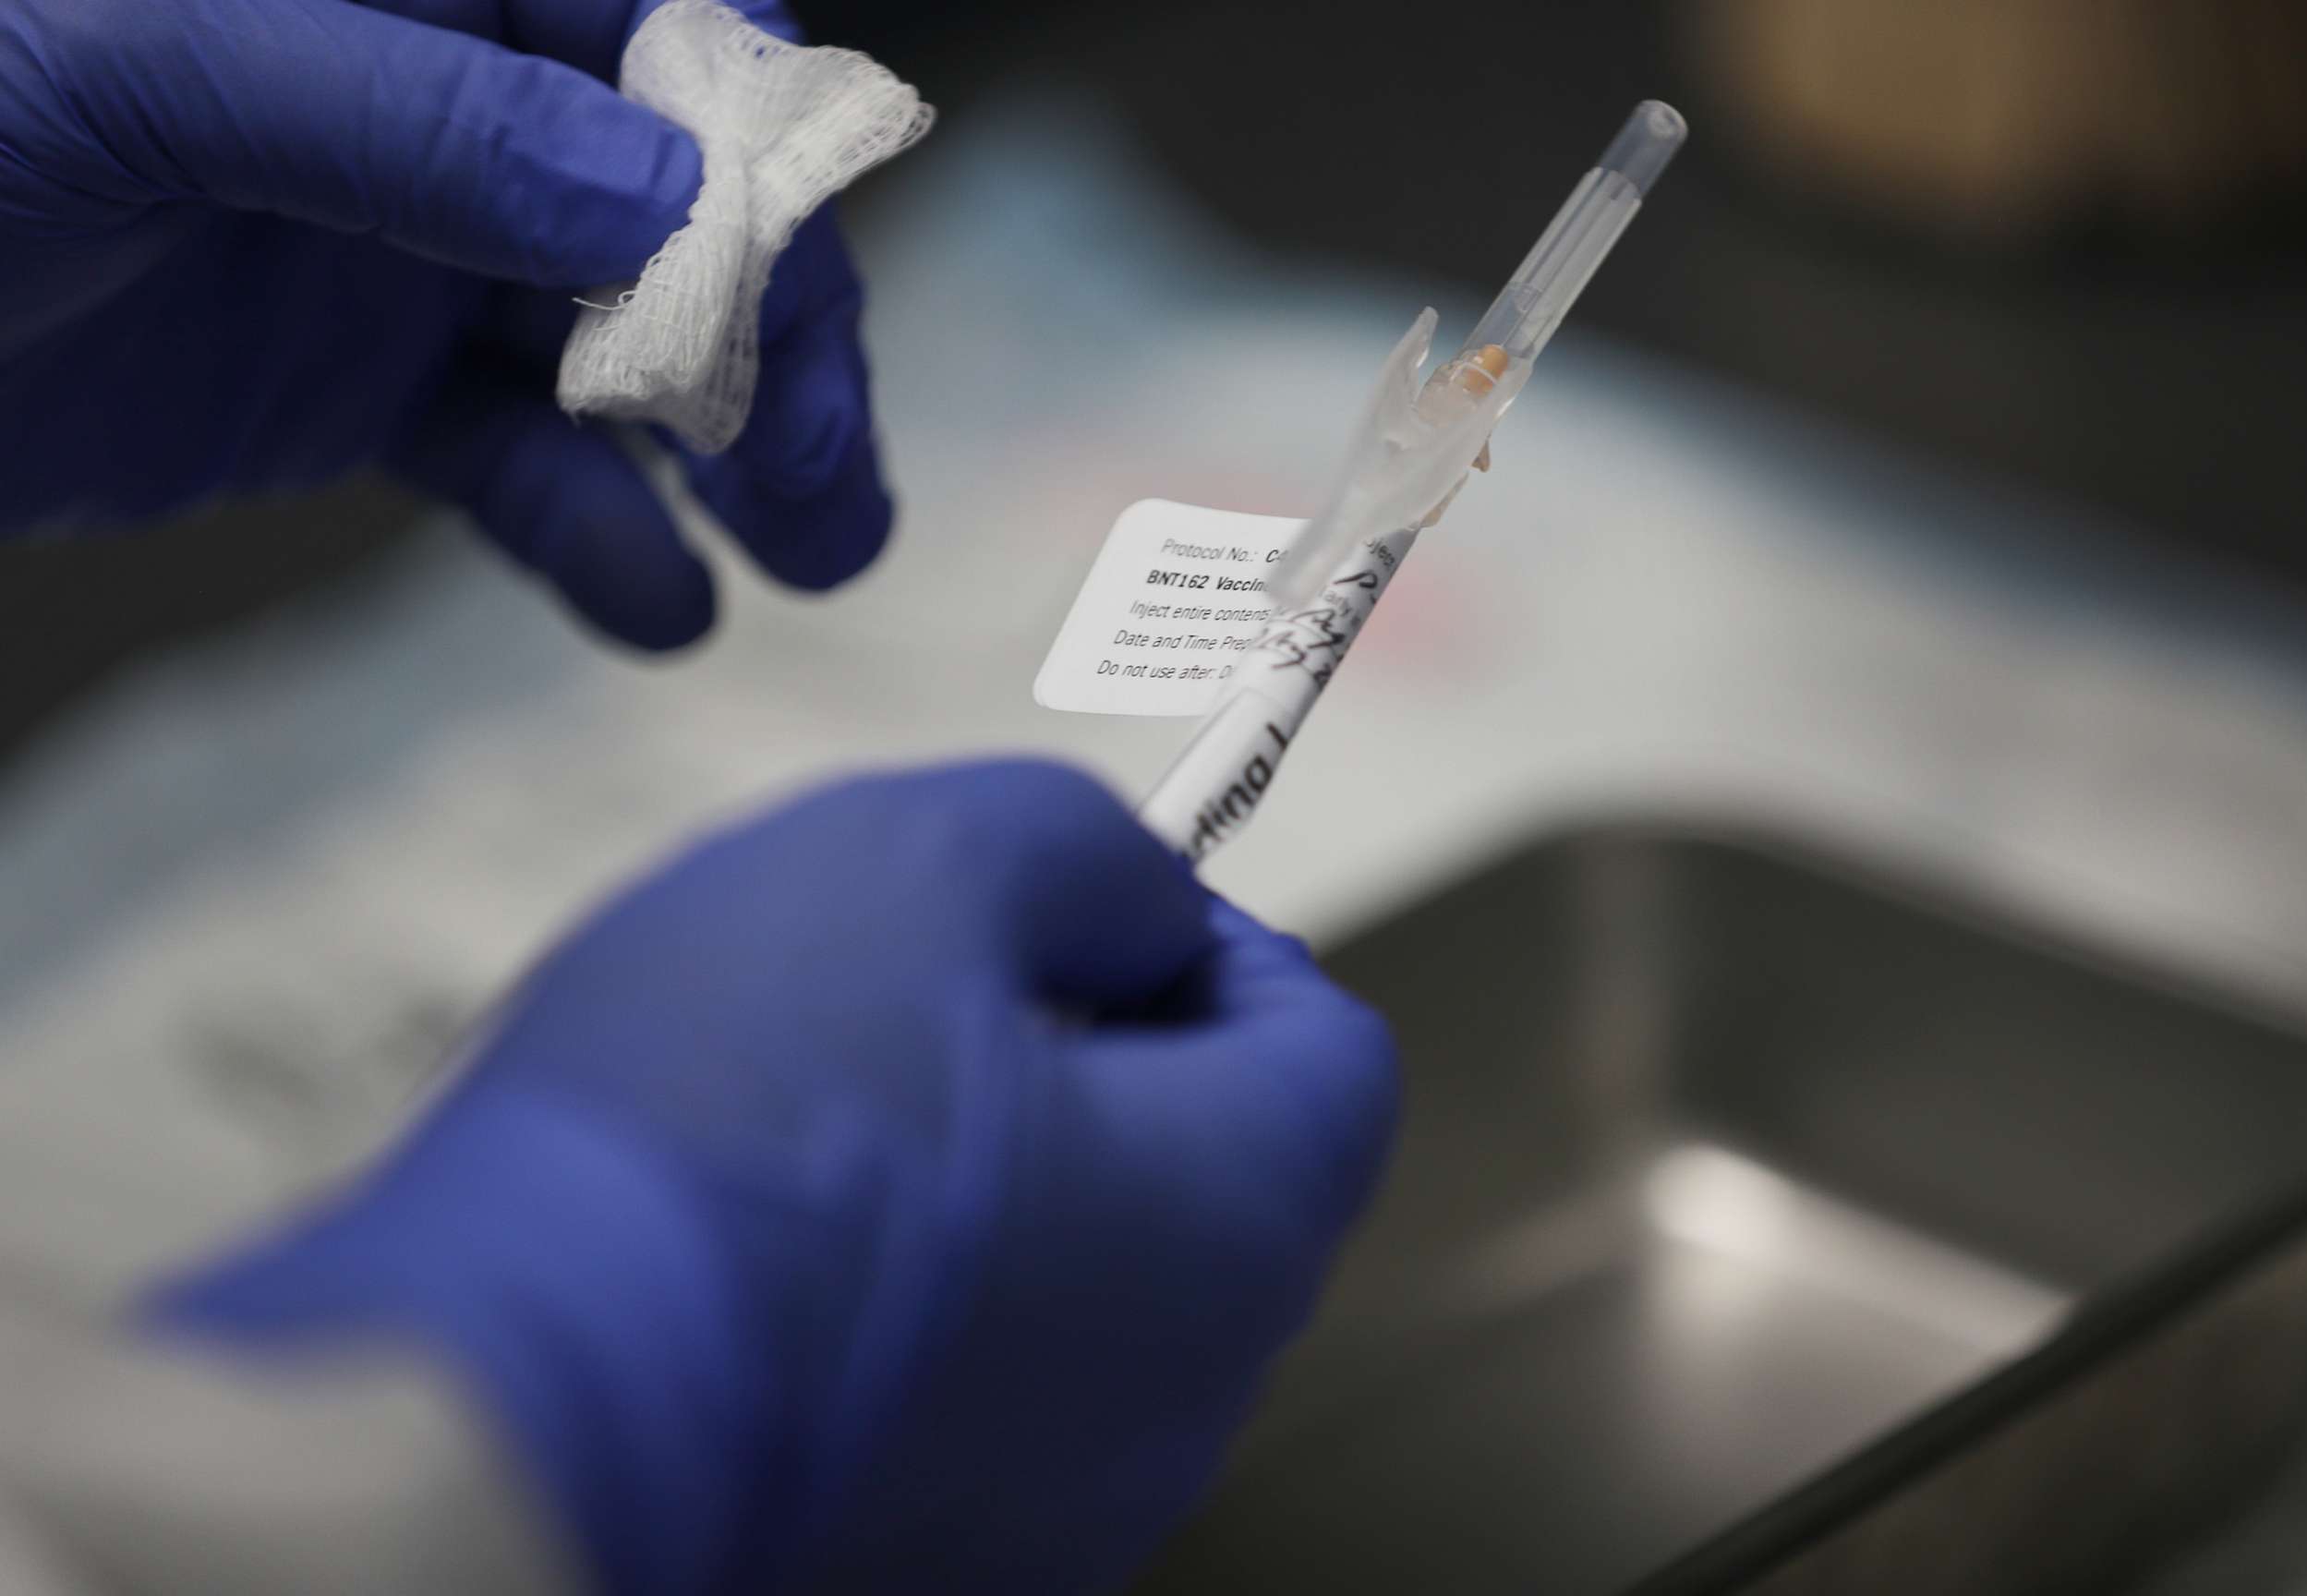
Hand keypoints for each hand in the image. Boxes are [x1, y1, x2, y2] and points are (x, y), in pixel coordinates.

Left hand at [0, 0, 891, 649]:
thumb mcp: (134, 75)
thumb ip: (406, 118)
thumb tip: (666, 194)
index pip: (650, 21)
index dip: (752, 145)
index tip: (797, 291)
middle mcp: (424, 94)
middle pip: (673, 198)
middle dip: (773, 326)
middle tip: (827, 470)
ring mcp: (390, 242)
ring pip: (619, 335)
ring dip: (735, 445)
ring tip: (818, 556)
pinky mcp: (345, 382)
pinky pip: (507, 454)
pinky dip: (594, 533)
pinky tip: (662, 611)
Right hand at [154, 762, 1399, 1595]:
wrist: (502, 1400)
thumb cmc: (734, 1115)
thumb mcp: (932, 858)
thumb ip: (1091, 853)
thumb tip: (1135, 904)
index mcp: (1237, 1221)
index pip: (1330, 1054)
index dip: (1215, 947)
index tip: (1088, 911)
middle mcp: (1185, 1403)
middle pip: (1209, 1179)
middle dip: (1094, 1063)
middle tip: (924, 999)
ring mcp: (1056, 1519)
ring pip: (1081, 1299)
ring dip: (991, 1190)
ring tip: (813, 1129)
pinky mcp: (926, 1575)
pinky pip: (966, 1408)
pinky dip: (906, 1317)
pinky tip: (764, 1264)